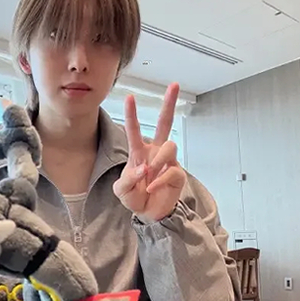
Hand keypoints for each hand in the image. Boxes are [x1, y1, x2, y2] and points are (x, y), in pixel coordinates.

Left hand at [113, 83, 186, 222]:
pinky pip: (172, 170)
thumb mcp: (121, 190)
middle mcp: (155, 152)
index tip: (130, 97)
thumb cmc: (135, 197)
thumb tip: (142, 169)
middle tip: (174, 86)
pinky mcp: (177, 174)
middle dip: (169, 104)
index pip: (135, 130)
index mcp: (139, 152)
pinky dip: (160, 180)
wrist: (149, 214)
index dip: (132, 114)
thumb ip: (127, 180)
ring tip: (150, 174)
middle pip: (164, 123)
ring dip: (158, 160)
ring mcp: (168, 162)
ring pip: (169, 146)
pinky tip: (153, 187)